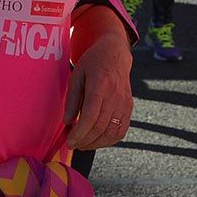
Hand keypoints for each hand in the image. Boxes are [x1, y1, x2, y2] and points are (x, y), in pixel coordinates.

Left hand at [63, 30, 132, 149]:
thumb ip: (71, 99)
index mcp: (100, 84)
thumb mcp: (76, 75)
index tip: (69, 141)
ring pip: (112, 132)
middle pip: (100, 127)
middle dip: (85, 141)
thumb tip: (67, 122)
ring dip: (96, 144)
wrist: (115, 53)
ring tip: (83, 144)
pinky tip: (98, 140)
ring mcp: (124, 102)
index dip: (79, 133)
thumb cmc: (93, 62)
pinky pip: (122, 130)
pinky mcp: (129, 107)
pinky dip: (109, 140)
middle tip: (73, 144)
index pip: (90, 116)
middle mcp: (115, 95)